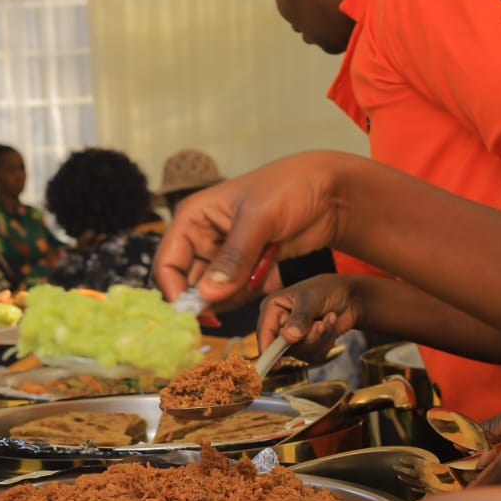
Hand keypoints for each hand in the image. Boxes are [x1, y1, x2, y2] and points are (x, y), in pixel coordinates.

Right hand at [153, 153, 343, 306]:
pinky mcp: (246, 273)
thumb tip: (206, 295)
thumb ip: (234, 258)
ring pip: (212, 296)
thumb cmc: (291, 186)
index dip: (175, 292)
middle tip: (233, 297)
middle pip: (186, 285)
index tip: (195, 314)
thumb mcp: (260, 218)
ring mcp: (225, 259)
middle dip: (207, 299)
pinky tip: (268, 273)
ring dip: (233, 296)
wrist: (332, 192)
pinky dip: (249, 295)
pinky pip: (236, 297)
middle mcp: (203, 240)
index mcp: (193, 219)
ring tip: (260, 270)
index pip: (167, 264)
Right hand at [256, 275, 361, 359]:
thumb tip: (288, 337)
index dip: (267, 350)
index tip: (275, 366)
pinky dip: (326, 342)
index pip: (264, 332)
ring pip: (301, 353)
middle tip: (320, 324)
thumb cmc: (327, 289)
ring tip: (328, 319)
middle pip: (284, 348)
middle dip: (308, 339)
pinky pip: (314, 356)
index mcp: (273, 308)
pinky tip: (330, 325)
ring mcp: (293, 337)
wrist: (349, 296)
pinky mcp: (306, 346)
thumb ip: (300, 318)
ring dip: (320, 338)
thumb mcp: (312, 298)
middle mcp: (279, 324)